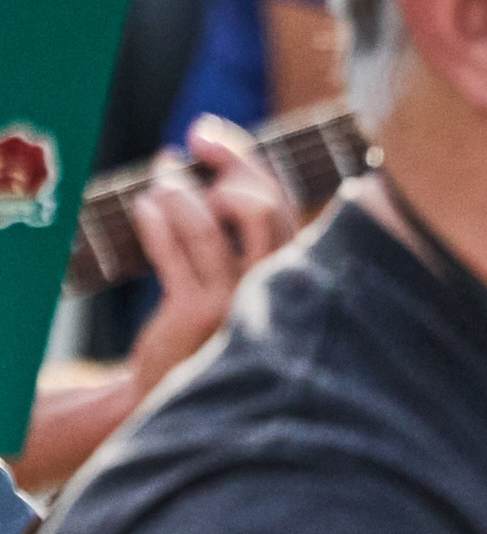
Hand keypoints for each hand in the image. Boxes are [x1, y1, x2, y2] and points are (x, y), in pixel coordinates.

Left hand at [118, 120, 298, 391]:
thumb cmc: (211, 332)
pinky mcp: (197, 316)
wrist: (182, 398)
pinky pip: (174, 253)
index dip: (247, 161)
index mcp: (295, 275)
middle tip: (191, 143)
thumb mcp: (243, 284)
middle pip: (260, 207)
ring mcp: (236, 303)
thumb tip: (219, 166)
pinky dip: (156, 222)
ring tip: (160, 177)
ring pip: (211, 225)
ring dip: (179, 189)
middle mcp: (276, 287)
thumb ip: (247, 236)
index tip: (209, 135)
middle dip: (226, 164)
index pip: (283, 203)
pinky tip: (143, 208)